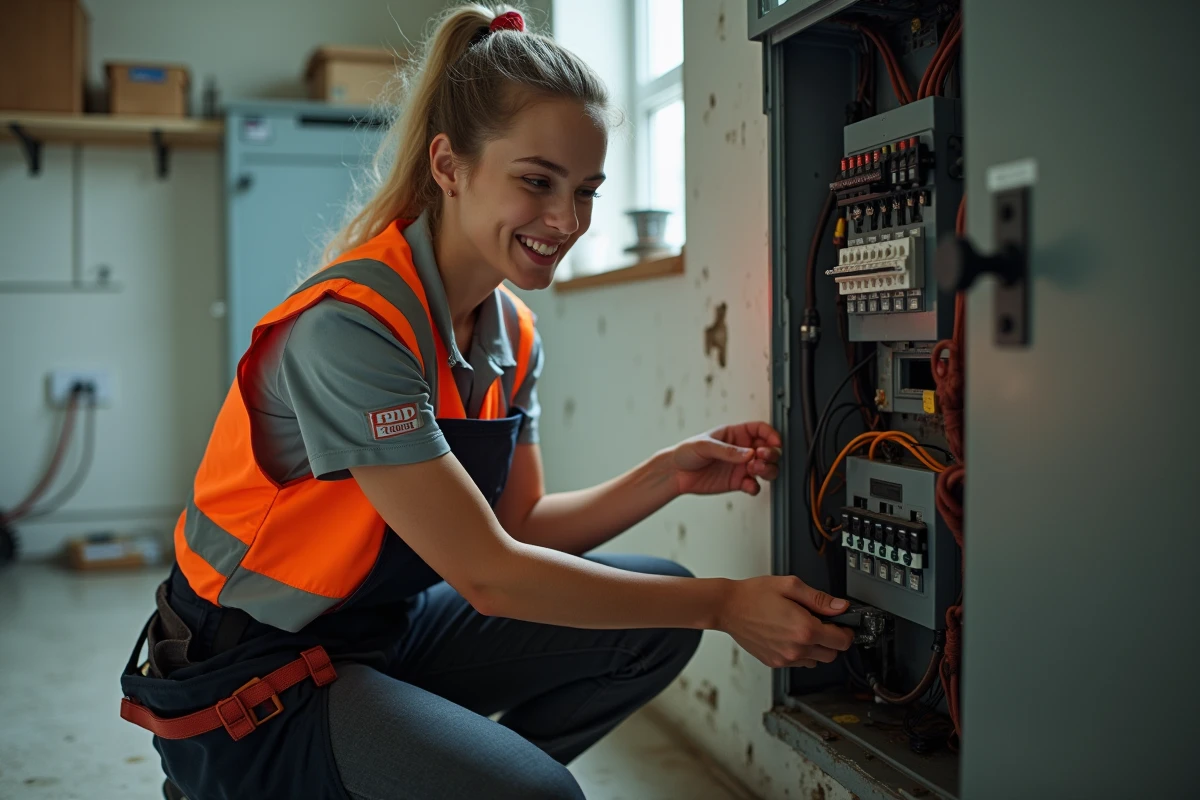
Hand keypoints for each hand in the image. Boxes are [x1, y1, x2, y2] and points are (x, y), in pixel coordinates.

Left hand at [670, 421, 781, 495]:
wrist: (675, 473)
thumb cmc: (686, 452)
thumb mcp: (705, 445)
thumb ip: (727, 450)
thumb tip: (748, 453)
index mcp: (735, 434)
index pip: (760, 430)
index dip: (771, 434)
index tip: (775, 442)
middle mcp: (741, 450)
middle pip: (768, 450)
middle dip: (771, 454)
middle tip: (761, 458)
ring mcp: (740, 466)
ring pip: (766, 468)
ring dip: (767, 470)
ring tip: (755, 470)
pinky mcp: (737, 482)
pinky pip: (754, 485)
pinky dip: (755, 487)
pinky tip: (749, 485)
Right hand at [716, 576, 853, 667]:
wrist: (727, 607)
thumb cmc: (754, 595)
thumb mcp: (791, 586)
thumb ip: (820, 599)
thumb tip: (840, 606)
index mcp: (805, 628)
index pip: (842, 641)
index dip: (846, 631)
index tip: (842, 624)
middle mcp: (797, 648)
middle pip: (832, 654)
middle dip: (832, 639)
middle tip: (821, 623)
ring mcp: (785, 658)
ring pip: (816, 661)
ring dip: (816, 648)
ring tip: (801, 628)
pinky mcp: (775, 662)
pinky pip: (798, 663)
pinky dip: (800, 652)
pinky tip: (789, 635)